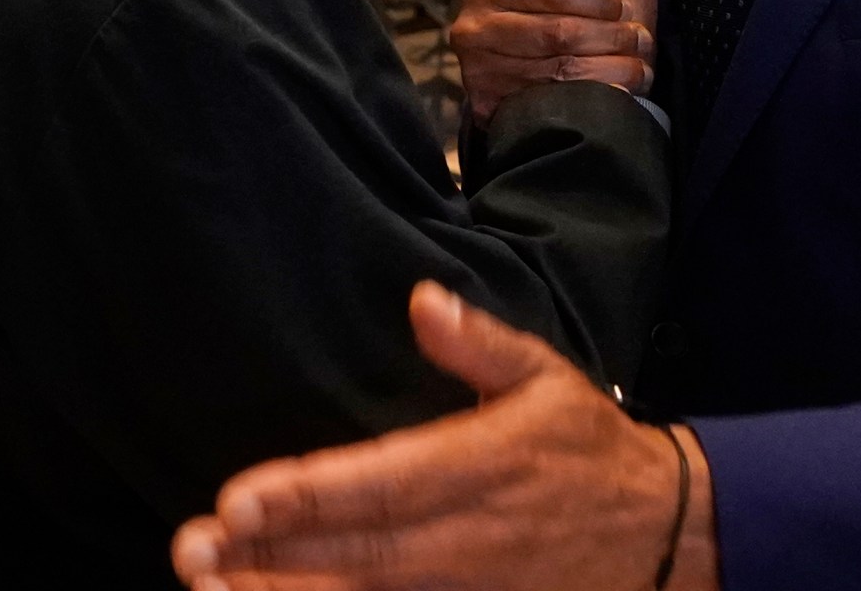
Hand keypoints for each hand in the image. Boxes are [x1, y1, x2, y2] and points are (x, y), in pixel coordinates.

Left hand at [169, 282, 717, 590]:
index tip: (237, 499)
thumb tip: (421, 300)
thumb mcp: (547, 379)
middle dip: (268, 556)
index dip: (306, 495)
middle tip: (192, 554)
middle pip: (353, 553)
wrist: (667, 534)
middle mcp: (463, 536)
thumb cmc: (591, 450)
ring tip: (215, 590)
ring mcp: (466, 588)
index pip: (377, 482)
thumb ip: (479, 344)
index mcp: (477, 466)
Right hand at [450, 0, 657, 121]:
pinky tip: (618, 90)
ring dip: (612, 68)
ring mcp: (478, 71)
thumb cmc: (547, 0)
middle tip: (637, 39)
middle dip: (610, 35)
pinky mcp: (489, 107)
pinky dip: (594, 96)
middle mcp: (472, 28)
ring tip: (638, 65)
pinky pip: (554, 103)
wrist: (519, 53)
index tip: (619, 6)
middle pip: (559, 32)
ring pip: (561, 71)